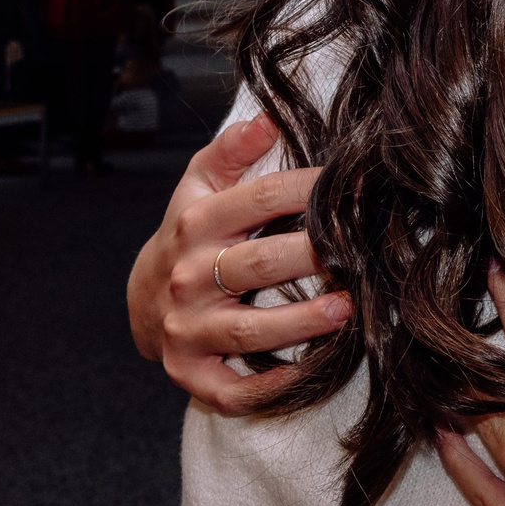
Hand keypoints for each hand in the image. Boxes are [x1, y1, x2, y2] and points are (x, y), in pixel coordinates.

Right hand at [127, 113, 350, 412]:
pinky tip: (310, 376)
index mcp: (196, 225)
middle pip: (256, 265)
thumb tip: (270, 116)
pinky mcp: (190, 374)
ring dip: (301, 322)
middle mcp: (188, 278)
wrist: (145, 299)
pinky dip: (269, 389)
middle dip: (310, 257)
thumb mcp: (199, 186)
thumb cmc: (191, 235)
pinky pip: (232, 389)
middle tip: (359, 252)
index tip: (350, 185)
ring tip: (348, 309)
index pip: (258, 200)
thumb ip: (231, 149)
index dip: (307, 189)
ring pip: (248, 330)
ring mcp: (188, 330)